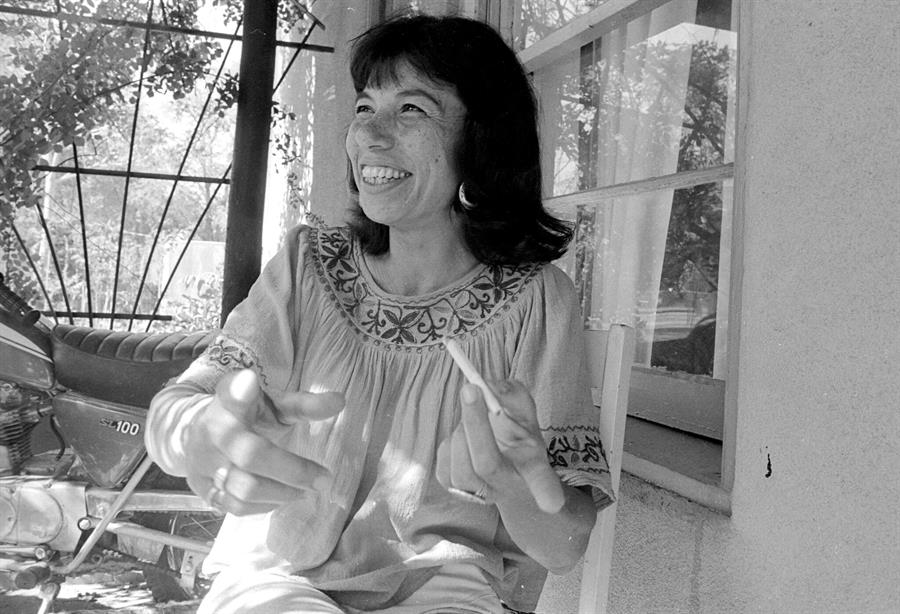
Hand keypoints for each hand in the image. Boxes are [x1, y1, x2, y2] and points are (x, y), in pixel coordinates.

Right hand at [184, 369, 343, 515]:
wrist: (200, 434)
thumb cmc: (247, 416)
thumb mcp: (273, 404)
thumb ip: (303, 404)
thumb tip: (340, 401)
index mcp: (229, 402)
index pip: (230, 393)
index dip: (238, 391)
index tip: (249, 381)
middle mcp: (210, 431)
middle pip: (251, 455)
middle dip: (294, 470)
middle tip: (325, 479)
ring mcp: (202, 463)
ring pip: (244, 488)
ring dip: (284, 492)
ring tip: (307, 489)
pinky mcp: (202, 489)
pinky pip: (235, 506)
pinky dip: (266, 505)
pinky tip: (283, 496)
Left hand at [436, 379, 564, 513]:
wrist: (501, 469)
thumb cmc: (516, 438)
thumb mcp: (525, 415)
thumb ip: (514, 397)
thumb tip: (491, 387)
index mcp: (532, 469)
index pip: (541, 482)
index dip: (546, 491)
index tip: (551, 502)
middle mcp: (506, 486)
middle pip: (487, 464)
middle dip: (476, 423)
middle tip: (471, 388)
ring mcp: (478, 493)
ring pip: (461, 460)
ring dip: (462, 427)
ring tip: (474, 415)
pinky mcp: (453, 487)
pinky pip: (445, 457)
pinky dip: (452, 439)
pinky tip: (464, 435)